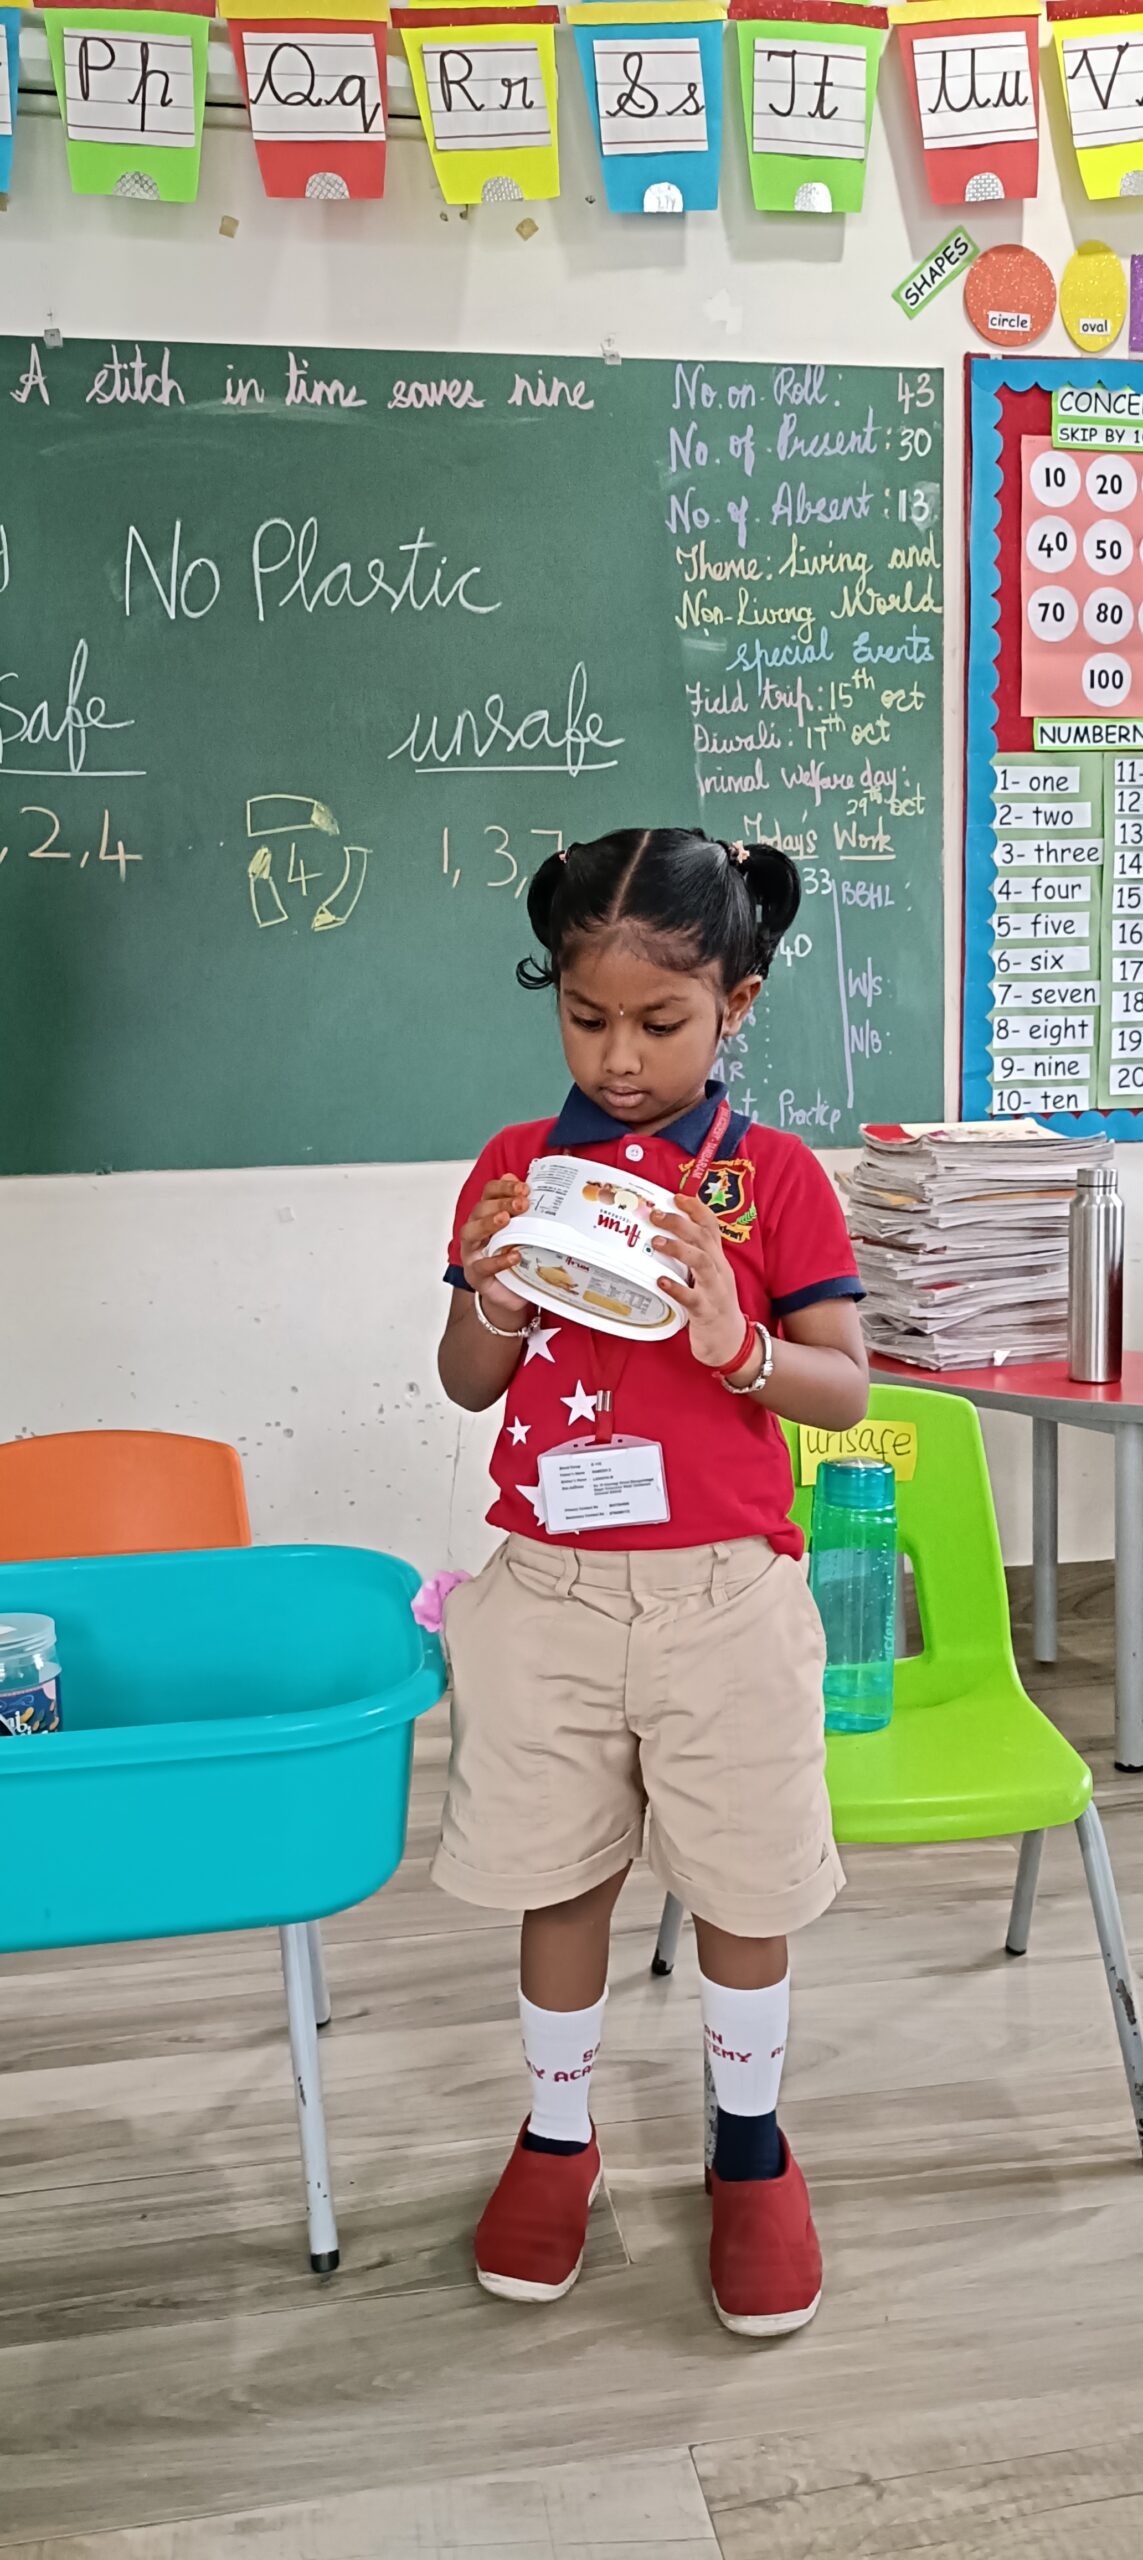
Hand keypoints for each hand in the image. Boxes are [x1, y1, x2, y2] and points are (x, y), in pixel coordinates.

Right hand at [460, 1175, 529, 1315]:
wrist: (511, 1293)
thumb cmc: (515, 1260)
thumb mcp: (523, 1233)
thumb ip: (523, 1213)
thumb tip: (528, 1188)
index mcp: (486, 1216)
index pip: (489, 1193)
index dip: (504, 1187)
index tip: (524, 1188)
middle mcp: (475, 1231)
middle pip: (479, 1209)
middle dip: (501, 1203)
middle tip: (522, 1204)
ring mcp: (472, 1253)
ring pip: (470, 1232)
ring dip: (487, 1223)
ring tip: (505, 1219)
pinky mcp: (476, 1275)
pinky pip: (482, 1266)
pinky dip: (498, 1260)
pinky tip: (514, 1256)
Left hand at [652, 1194, 749, 1369]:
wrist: (732, 1343)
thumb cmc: (714, 1307)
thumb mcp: (708, 1277)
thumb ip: (694, 1258)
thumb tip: (667, 1236)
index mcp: (718, 1261)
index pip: (711, 1227)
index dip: (696, 1209)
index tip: (677, 1196)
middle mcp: (719, 1272)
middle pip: (705, 1239)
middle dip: (681, 1223)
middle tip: (657, 1215)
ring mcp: (715, 1292)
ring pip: (702, 1263)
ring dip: (679, 1249)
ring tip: (656, 1242)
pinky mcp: (707, 1313)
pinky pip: (692, 1299)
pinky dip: (676, 1288)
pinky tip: (660, 1281)